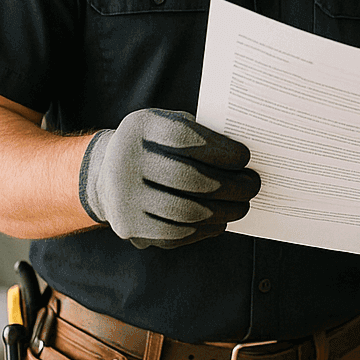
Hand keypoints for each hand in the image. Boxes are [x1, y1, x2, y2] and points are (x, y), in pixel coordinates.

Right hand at [78, 109, 259, 248]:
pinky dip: (205, 229)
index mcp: (140, 128)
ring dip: (224, 212)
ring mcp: (124, 198)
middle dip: (231, 186)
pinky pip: (177, 234)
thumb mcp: (170, 125)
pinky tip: (220, 221)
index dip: (220, 150)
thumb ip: (201, 134)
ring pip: (187, 212)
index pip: (183, 138)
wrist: (106, 174)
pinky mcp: (130, 227)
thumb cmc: (156, 146)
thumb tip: (246, 160)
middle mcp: (125, 161)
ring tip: (243, 206)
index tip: (246, 158)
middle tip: (254, 186)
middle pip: (188, 179)